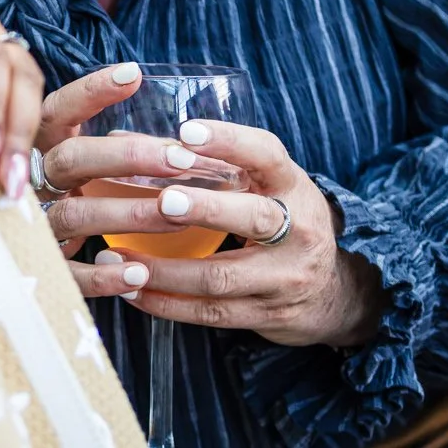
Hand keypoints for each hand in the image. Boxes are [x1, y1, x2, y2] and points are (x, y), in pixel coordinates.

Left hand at [46, 118, 385, 346]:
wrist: (331, 293)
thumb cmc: (280, 219)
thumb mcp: (267, 185)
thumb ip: (216, 164)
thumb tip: (125, 137)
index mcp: (292, 186)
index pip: (266, 155)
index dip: (229, 141)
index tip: (186, 131)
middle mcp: (298, 231)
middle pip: (254, 219)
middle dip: (207, 210)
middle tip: (163, 201)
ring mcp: (284, 279)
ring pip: (221, 277)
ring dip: (164, 270)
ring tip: (116, 255)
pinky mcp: (266, 316)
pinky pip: (210, 313)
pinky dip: (166, 304)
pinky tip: (131, 291)